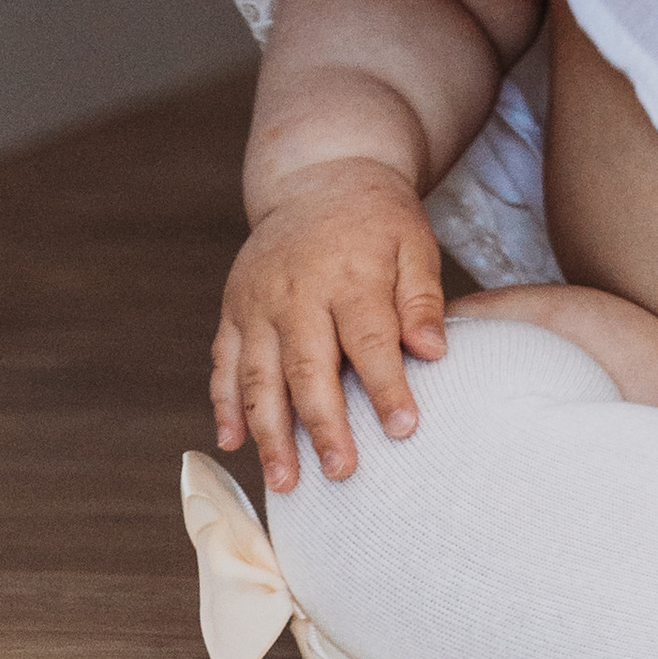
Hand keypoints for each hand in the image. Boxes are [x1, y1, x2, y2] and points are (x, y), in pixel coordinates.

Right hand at [212, 160, 448, 491]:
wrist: (321, 177)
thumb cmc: (378, 221)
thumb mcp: (413, 244)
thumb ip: (421, 299)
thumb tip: (434, 352)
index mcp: (349, 274)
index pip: (369, 340)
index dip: (386, 386)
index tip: (404, 429)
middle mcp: (297, 292)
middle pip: (307, 367)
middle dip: (323, 425)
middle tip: (341, 473)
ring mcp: (257, 302)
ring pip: (258, 377)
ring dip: (269, 433)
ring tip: (285, 482)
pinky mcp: (233, 308)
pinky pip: (223, 362)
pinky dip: (223, 405)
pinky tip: (231, 443)